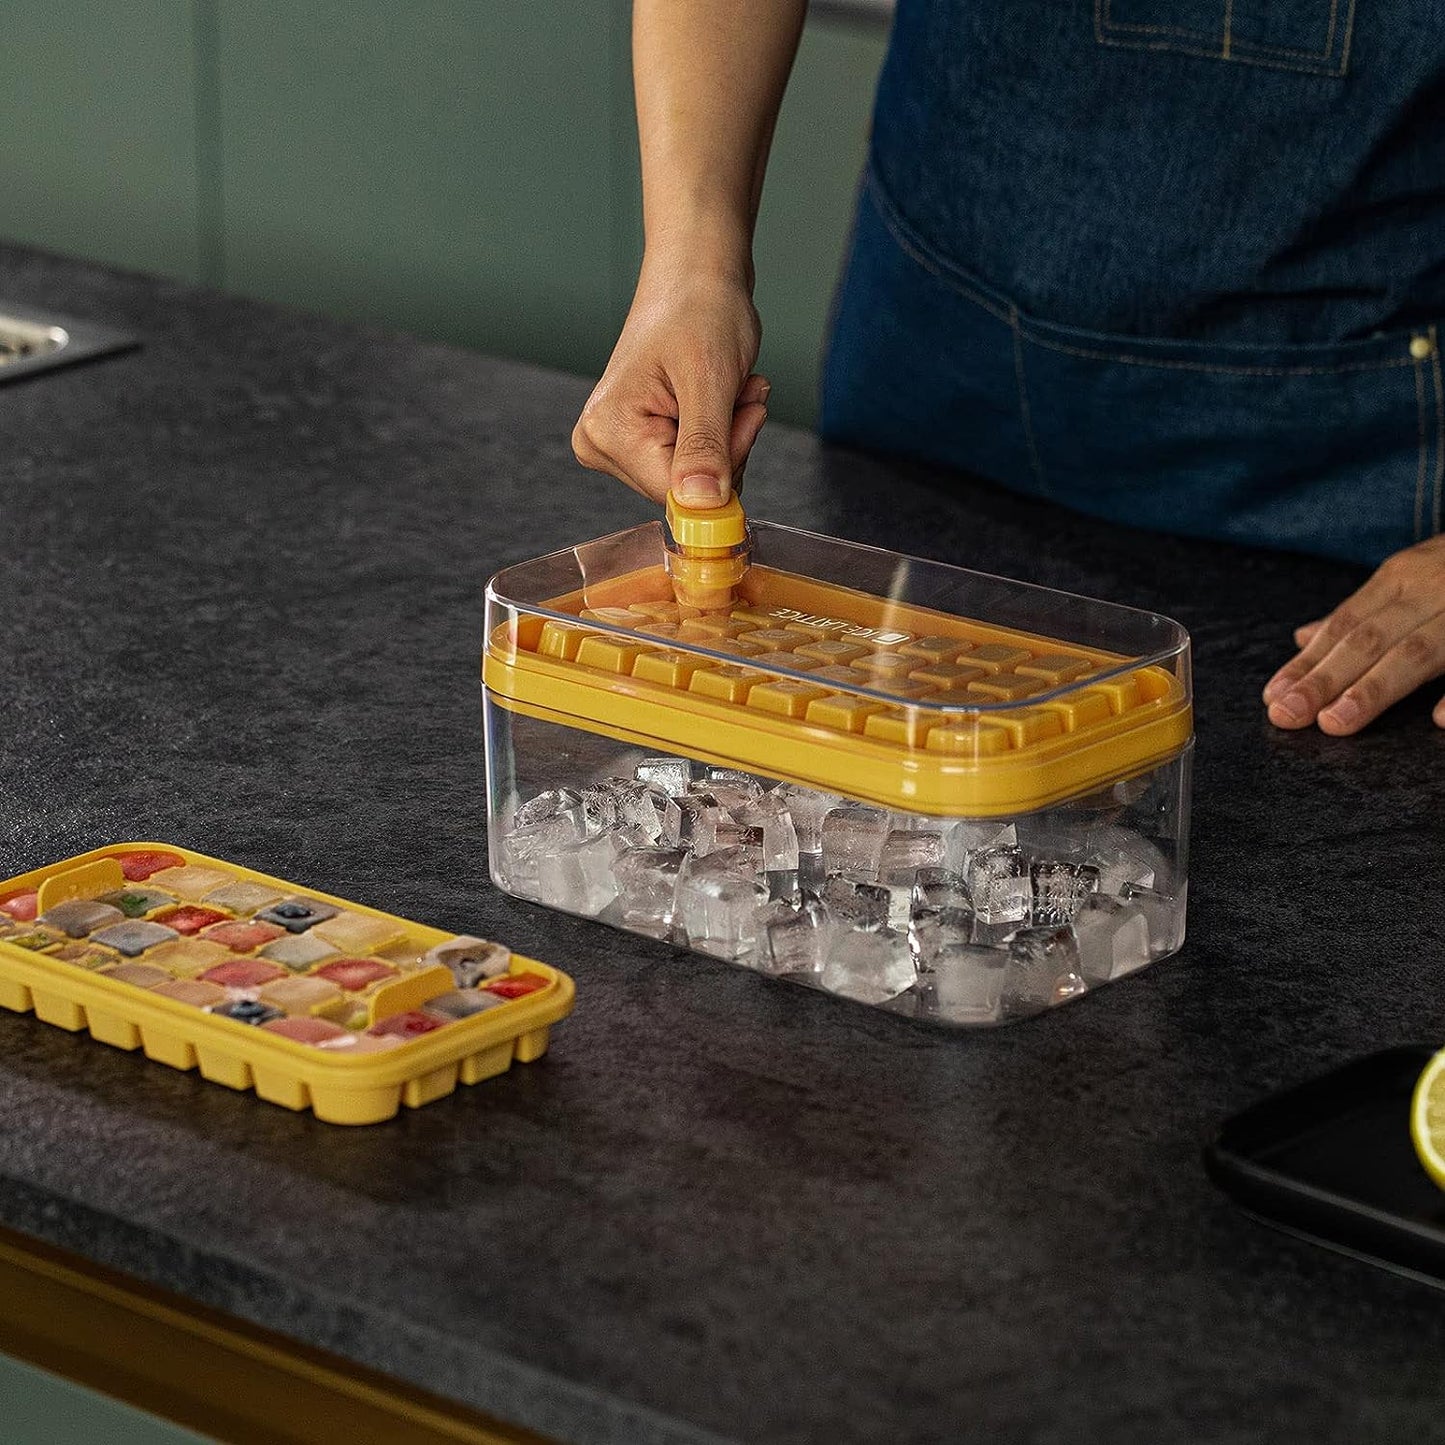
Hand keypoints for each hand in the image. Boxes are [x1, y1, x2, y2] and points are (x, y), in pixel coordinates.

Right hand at [572, 255, 768, 507]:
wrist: (695, 275)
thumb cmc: (699, 308)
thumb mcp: (709, 379)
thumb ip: (705, 448)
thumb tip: (702, 507)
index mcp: (608, 432)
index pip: (678, 494)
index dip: (726, 463)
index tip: (746, 414)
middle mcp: (603, 444)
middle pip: (687, 488)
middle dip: (728, 445)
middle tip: (739, 394)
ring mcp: (620, 444)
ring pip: (698, 478)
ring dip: (730, 436)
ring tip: (731, 388)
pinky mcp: (641, 440)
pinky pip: (697, 462)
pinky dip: (724, 432)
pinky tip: (722, 395)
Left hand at [1263, 534, 1444, 733]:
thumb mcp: (1411, 576)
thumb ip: (1363, 612)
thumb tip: (1303, 638)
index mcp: (1403, 577)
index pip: (1344, 625)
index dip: (1307, 663)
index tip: (1273, 697)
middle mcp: (1434, 588)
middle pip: (1371, 638)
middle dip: (1325, 679)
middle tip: (1287, 716)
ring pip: (1420, 651)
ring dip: (1376, 688)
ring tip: (1337, 722)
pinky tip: (1440, 720)